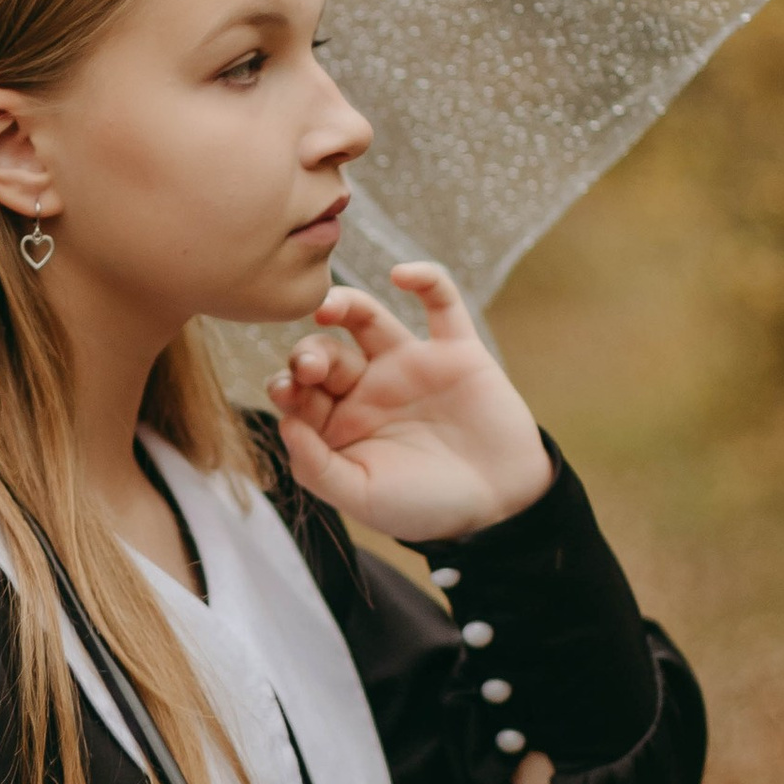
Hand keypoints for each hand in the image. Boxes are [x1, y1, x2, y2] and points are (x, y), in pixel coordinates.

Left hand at [268, 261, 550, 543]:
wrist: (499, 507)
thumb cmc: (425, 507)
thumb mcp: (362, 497)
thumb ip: (317, 466)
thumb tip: (284, 423)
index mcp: (339, 424)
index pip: (298, 392)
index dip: (286, 385)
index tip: (287, 392)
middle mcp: (368, 388)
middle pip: (324, 352)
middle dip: (309, 353)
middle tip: (309, 366)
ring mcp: (410, 365)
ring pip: (367, 318)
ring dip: (344, 304)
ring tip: (326, 305)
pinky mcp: (456, 351)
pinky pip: (442, 303)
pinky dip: (426, 279)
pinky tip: (402, 275)